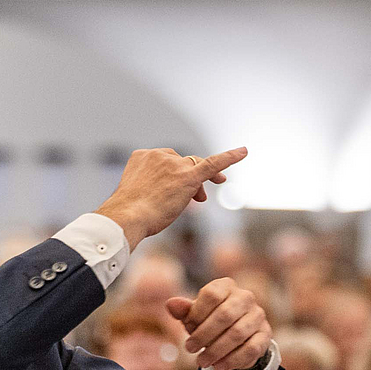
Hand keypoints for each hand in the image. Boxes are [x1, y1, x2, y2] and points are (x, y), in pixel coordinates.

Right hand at [95, 147, 246, 250]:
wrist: (127, 217)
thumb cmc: (127, 214)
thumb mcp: (135, 195)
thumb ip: (150, 189)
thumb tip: (164, 199)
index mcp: (142, 156)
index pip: (165, 161)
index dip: (173, 174)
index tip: (174, 187)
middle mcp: (159, 155)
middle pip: (182, 163)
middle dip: (188, 179)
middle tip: (195, 199)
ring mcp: (174, 164)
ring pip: (195, 167)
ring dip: (200, 182)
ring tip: (199, 199)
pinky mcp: (188, 176)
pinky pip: (213, 163)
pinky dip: (230, 157)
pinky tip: (244, 152)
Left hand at [164, 278, 269, 369]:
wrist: (235, 338)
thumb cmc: (209, 321)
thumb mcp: (194, 316)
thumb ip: (184, 311)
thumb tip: (171, 304)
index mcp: (226, 286)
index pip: (212, 294)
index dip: (197, 312)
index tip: (188, 327)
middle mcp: (245, 297)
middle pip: (225, 314)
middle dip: (204, 335)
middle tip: (190, 349)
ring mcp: (258, 316)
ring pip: (238, 333)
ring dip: (216, 350)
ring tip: (201, 362)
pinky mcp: (265, 335)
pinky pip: (251, 348)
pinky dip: (232, 360)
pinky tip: (218, 367)